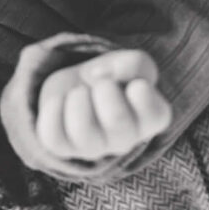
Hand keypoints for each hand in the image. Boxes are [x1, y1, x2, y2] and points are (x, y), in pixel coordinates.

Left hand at [34, 49, 172, 163]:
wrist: (79, 84)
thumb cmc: (113, 76)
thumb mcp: (131, 61)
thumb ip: (132, 64)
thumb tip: (100, 76)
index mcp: (149, 120)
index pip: (155, 115)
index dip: (141, 94)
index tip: (134, 84)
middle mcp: (124, 141)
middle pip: (116, 120)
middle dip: (105, 90)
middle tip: (101, 84)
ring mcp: (92, 148)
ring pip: (82, 131)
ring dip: (78, 100)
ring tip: (79, 93)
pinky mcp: (62, 147)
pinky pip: (52, 136)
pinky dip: (53, 110)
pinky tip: (61, 102)